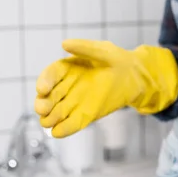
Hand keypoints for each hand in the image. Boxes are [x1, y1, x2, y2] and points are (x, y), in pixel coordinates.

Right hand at [34, 39, 177, 137]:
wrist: (135, 78)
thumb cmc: (118, 60)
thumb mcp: (104, 50)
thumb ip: (85, 47)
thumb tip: (64, 44)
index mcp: (67, 68)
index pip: (50, 75)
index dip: (44, 81)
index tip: (42, 89)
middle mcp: (66, 86)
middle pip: (49, 96)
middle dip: (42, 103)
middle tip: (41, 109)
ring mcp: (75, 102)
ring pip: (56, 112)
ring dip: (49, 118)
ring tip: (47, 122)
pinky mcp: (85, 115)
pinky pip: (72, 123)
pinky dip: (64, 129)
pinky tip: (57, 132)